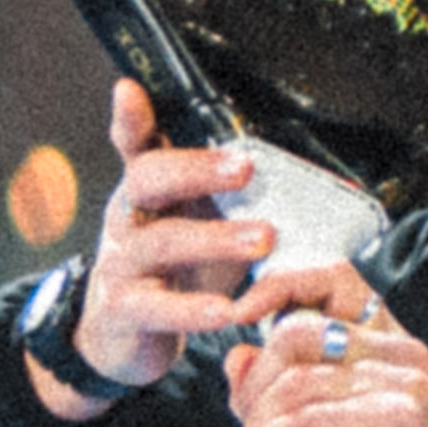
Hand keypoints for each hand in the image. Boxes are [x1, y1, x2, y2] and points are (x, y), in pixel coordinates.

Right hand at [52, 86, 278, 404]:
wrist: (122, 335)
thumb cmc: (173, 268)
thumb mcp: (198, 222)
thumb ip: (233, 195)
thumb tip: (305, 171)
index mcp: (147, 190)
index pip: (135, 144)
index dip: (131, 118)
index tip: (131, 91)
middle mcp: (128, 218)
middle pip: (147, 180)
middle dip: (196, 170)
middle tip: (245, 168)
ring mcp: (121, 262)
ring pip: (160, 242)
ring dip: (214, 238)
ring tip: (263, 240)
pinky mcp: (124, 309)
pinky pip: (157, 307)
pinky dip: (192, 310)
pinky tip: (225, 312)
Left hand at [220, 268, 427, 426]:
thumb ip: (275, 394)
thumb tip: (235, 354)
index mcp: (390, 348)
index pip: (335, 279)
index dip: (281, 286)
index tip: (242, 316)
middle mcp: (402, 355)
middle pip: (295, 331)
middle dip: (254, 384)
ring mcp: (401, 385)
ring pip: (292, 381)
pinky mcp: (391, 421)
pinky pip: (300, 421)